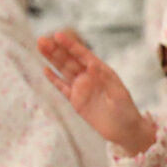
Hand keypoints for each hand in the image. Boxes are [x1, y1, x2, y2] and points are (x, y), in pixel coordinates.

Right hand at [36, 29, 154, 153]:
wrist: (124, 132)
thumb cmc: (126, 112)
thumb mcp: (119, 94)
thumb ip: (105, 79)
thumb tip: (91, 64)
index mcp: (102, 72)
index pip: (84, 55)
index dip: (71, 45)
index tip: (58, 35)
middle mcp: (90, 77)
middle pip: (70, 60)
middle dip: (56, 50)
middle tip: (41, 39)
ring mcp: (82, 88)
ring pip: (63, 70)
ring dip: (52, 59)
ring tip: (40, 47)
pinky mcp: (75, 100)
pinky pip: (62, 87)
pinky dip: (54, 79)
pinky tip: (45, 69)